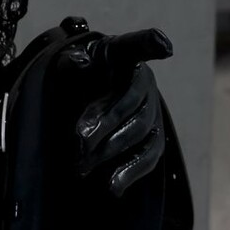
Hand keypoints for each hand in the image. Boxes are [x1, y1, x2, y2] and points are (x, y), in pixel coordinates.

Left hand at [70, 27, 171, 199]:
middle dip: (106, 120)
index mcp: (122, 56)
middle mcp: (143, 80)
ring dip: (111, 149)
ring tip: (82, 163)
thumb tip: (79, 61)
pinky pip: (150, 155)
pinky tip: (112, 186)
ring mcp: (152, 109)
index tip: (163, 45)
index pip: (135, 46)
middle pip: (132, 101)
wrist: (80, 102)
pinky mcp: (154, 137)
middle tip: (80, 138)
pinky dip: (131, 171)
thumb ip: (73, 62)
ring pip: (141, 130)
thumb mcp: (67, 66)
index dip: (149, 43)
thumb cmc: (74, 78)